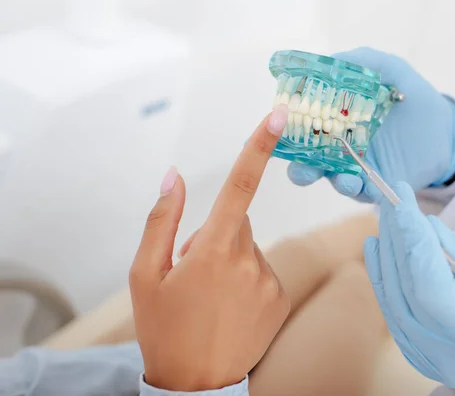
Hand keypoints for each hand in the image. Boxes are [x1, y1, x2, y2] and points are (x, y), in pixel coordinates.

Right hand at [129, 105, 290, 391]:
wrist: (196, 383)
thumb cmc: (164, 329)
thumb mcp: (144, 275)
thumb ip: (161, 220)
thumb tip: (173, 177)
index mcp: (213, 250)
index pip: (239, 186)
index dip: (258, 146)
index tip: (278, 116)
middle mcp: (248, 260)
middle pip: (237, 222)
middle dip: (216, 236)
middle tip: (194, 272)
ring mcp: (268, 280)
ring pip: (249, 248)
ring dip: (231, 260)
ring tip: (211, 296)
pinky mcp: (279, 297)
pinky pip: (262, 271)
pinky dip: (247, 280)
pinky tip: (230, 307)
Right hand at [287, 47, 454, 202]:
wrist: (445, 128)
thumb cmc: (412, 97)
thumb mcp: (389, 70)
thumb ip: (361, 61)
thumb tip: (330, 60)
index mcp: (334, 120)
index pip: (303, 129)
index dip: (289, 131)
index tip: (283, 131)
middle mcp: (339, 147)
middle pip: (309, 162)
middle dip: (301, 169)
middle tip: (302, 169)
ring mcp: (357, 168)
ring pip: (335, 180)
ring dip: (335, 182)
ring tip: (346, 180)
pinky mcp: (376, 185)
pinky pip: (364, 192)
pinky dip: (362, 191)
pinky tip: (366, 185)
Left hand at [364, 182, 454, 394]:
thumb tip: (429, 226)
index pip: (430, 282)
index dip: (414, 239)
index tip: (404, 202)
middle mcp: (439, 349)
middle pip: (405, 282)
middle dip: (397, 234)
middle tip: (392, 196)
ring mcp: (419, 351)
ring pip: (391, 291)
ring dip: (387, 248)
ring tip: (387, 213)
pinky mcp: (408, 346)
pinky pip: (387, 303)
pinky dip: (380, 271)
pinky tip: (376, 243)